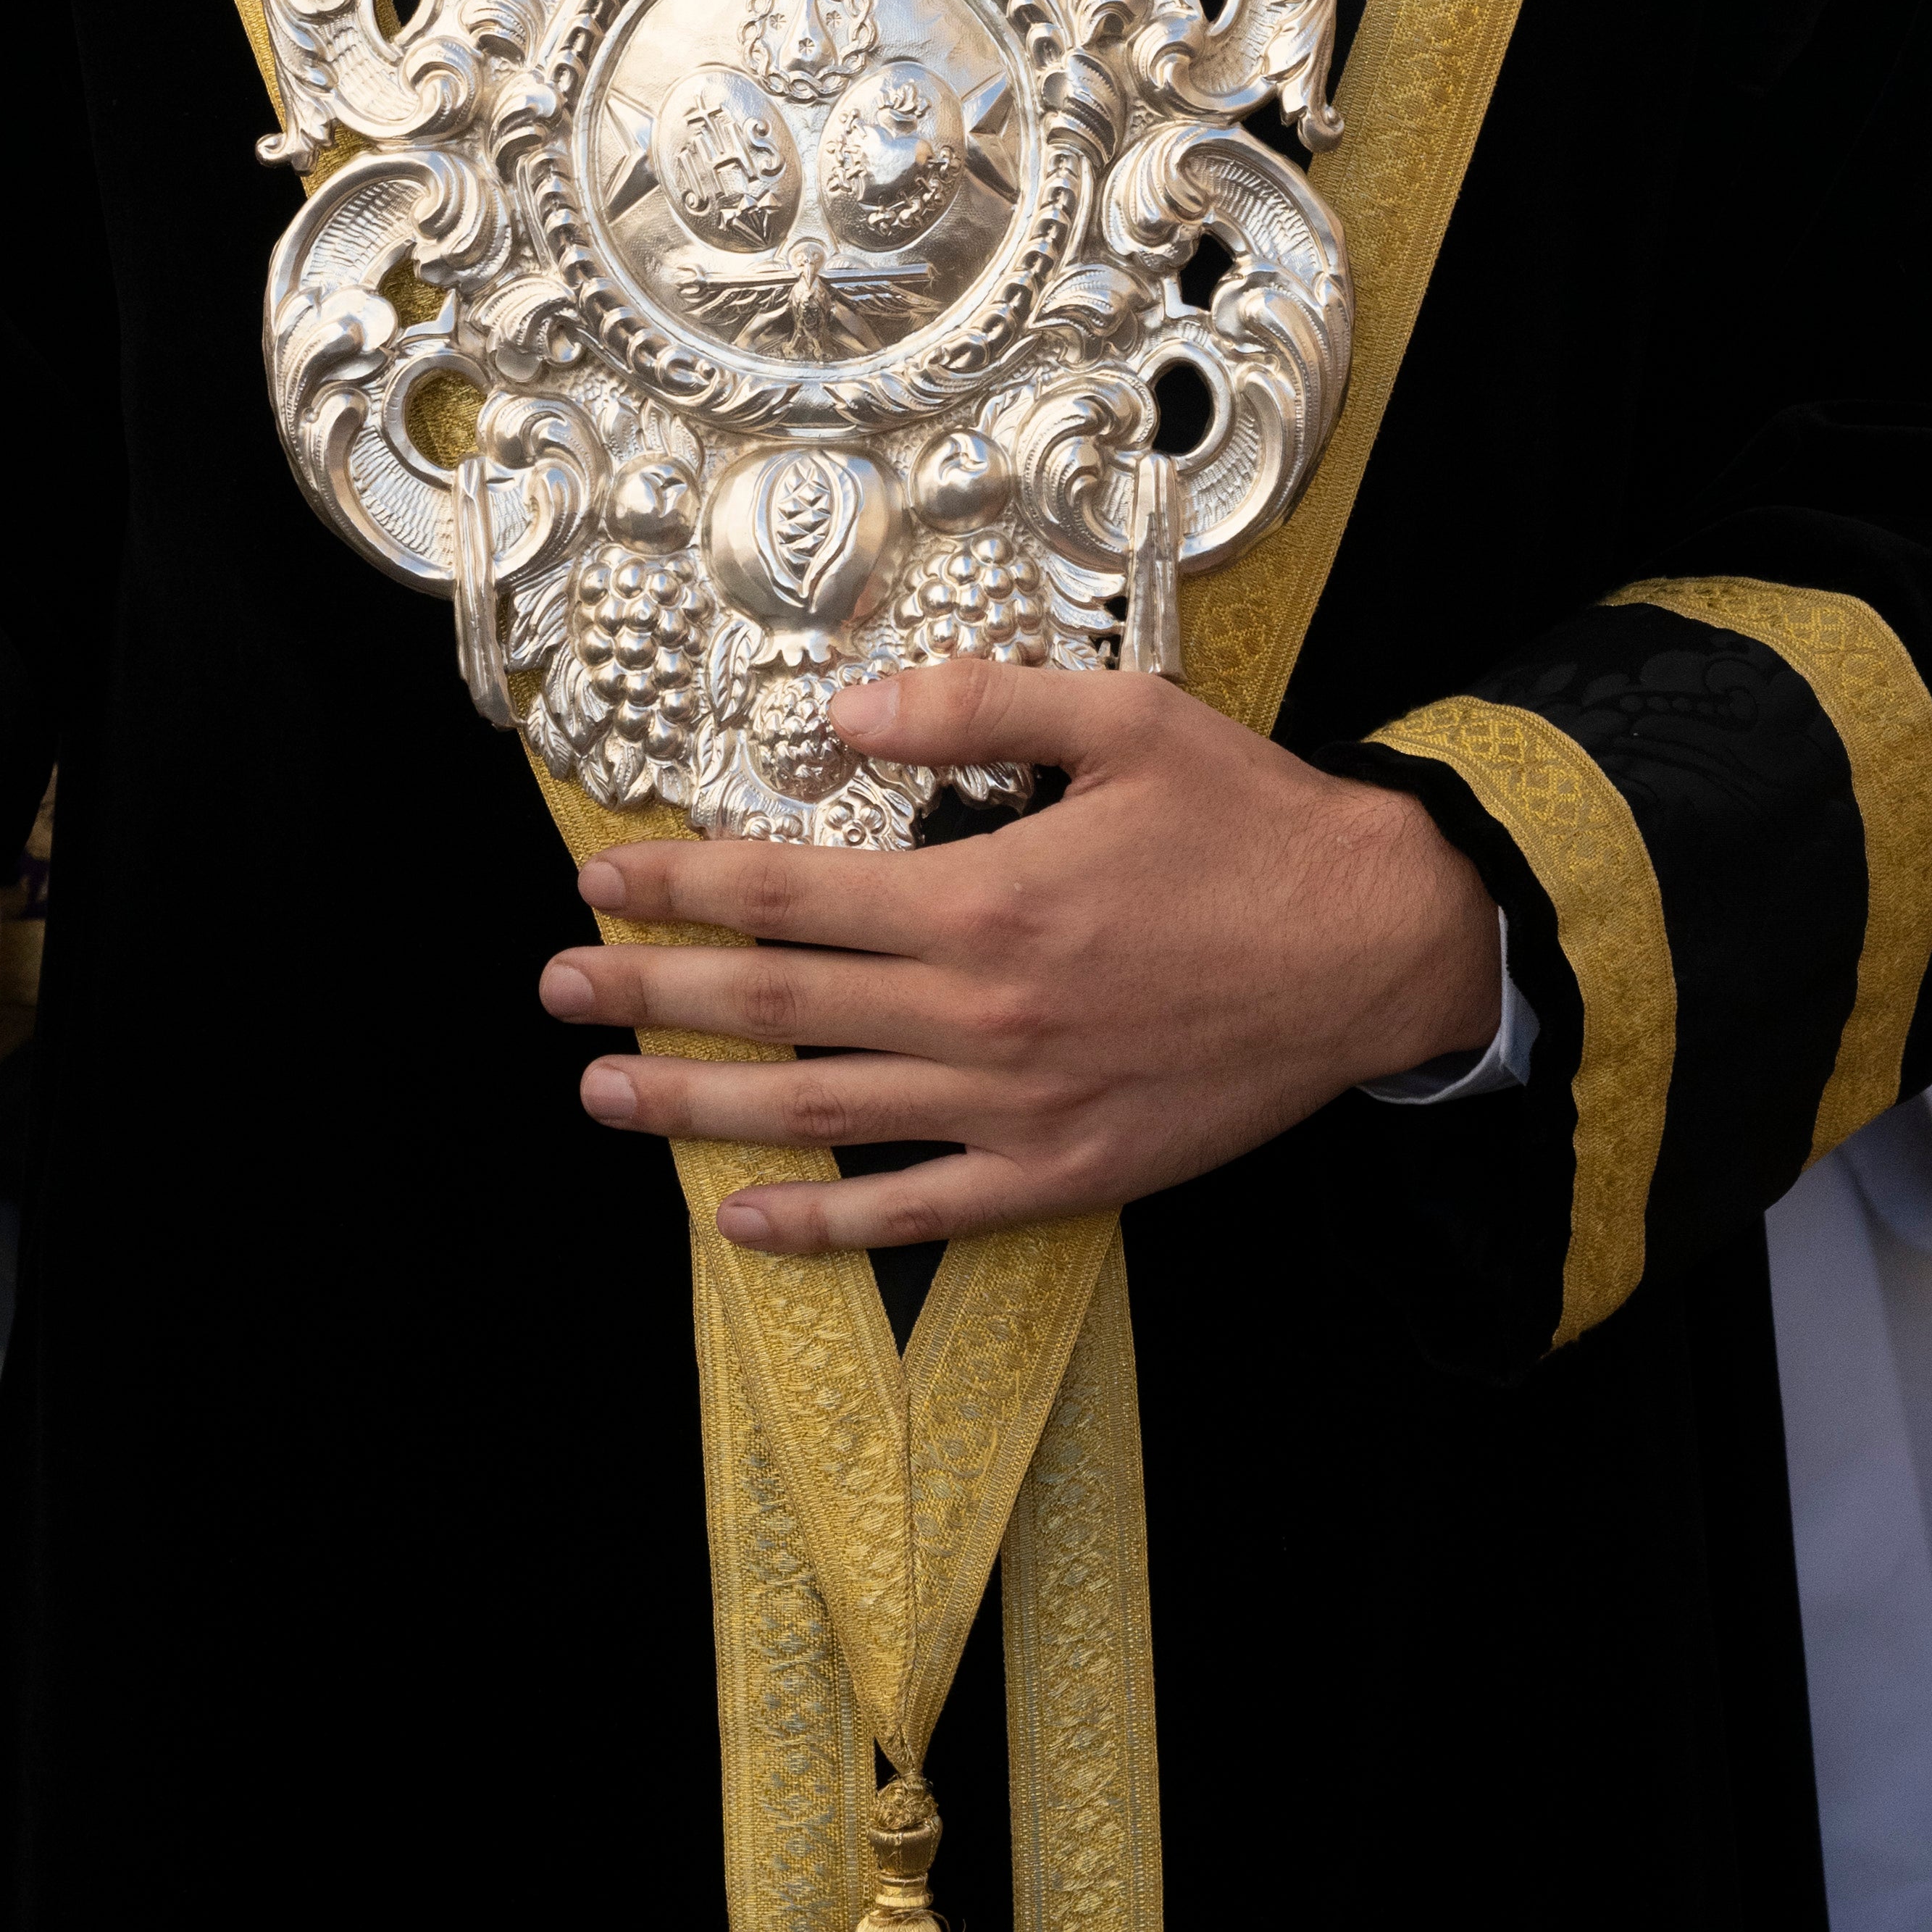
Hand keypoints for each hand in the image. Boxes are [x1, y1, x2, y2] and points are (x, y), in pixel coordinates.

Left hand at [536, 658, 1504, 1253]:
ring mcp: (1017, 1105)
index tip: (597, 884)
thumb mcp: (1123, 719)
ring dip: (697, 1108)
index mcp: (986, 894)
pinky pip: (916, 1211)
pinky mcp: (1063, 1173)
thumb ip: (973, 706)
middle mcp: (983, 1010)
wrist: (1375, 945)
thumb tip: (841, 713)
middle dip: (651, 995)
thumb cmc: (1250, 823)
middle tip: (556, 992)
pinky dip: (820, 1224)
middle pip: (777, 1007)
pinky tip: (741, 1219)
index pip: (787, 895)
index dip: (681, 888)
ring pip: (821, 1113)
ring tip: (605, 1094)